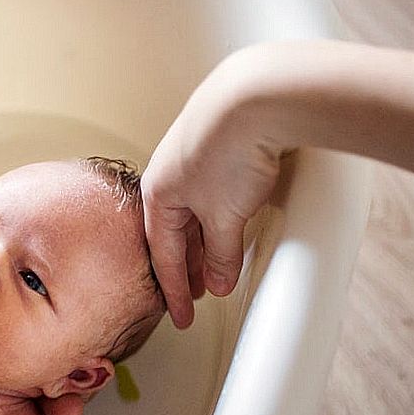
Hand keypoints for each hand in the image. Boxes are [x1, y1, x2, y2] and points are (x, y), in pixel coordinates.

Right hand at [142, 47, 288, 327]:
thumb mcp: (224, 218)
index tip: (181, 318)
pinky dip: (220, 213)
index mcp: (158, 195)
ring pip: (195, 209)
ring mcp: (192, 154)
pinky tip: (232, 218)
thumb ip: (220, 255)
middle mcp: (168, 173)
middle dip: (189, 265)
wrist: (256, 96)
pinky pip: (212, 189)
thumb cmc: (228, 152)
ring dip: (206, 239)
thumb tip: (218, 282)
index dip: (174, 292)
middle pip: (176, 232)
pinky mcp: (218, 140)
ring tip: (219, 262)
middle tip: (199, 293)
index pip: (163, 256)